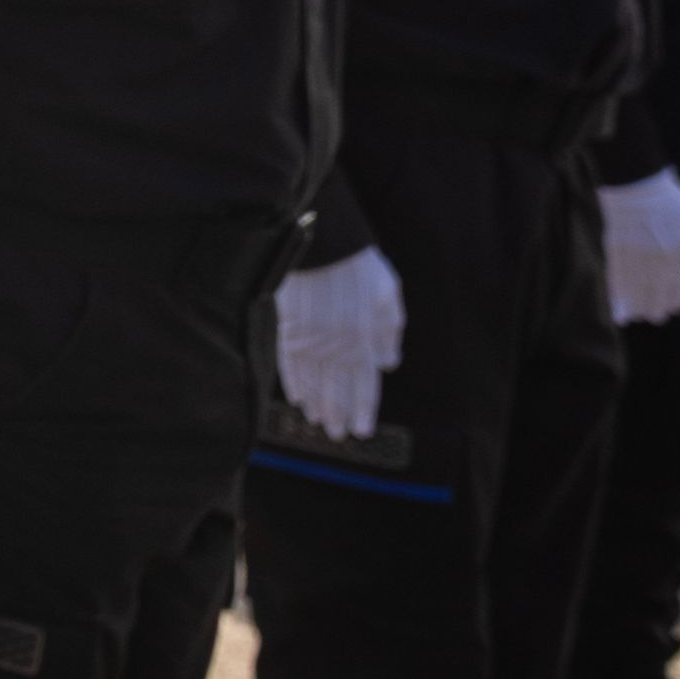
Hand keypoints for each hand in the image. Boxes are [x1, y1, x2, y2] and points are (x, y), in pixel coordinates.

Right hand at [271, 250, 402, 439]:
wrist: (322, 244)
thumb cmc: (358, 266)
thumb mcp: (388, 294)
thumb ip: (390, 331)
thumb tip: (388, 363)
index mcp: (365, 340)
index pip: (365, 385)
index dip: (363, 410)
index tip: (361, 431)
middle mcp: (338, 347)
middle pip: (337, 390)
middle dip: (338, 415)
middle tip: (337, 434)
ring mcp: (312, 341)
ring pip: (314, 383)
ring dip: (316, 405)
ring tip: (317, 422)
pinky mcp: (289, 331)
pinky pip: (291, 365)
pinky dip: (294, 384)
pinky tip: (297, 398)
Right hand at [599, 170, 679, 328]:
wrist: (636, 184)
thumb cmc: (671, 204)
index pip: (678, 289)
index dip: (676, 302)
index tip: (673, 308)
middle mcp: (658, 257)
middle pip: (656, 295)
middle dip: (656, 310)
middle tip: (655, 316)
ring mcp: (635, 254)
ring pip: (636, 292)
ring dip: (637, 308)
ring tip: (638, 316)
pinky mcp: (615, 250)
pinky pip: (617, 281)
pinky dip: (617, 298)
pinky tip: (618, 310)